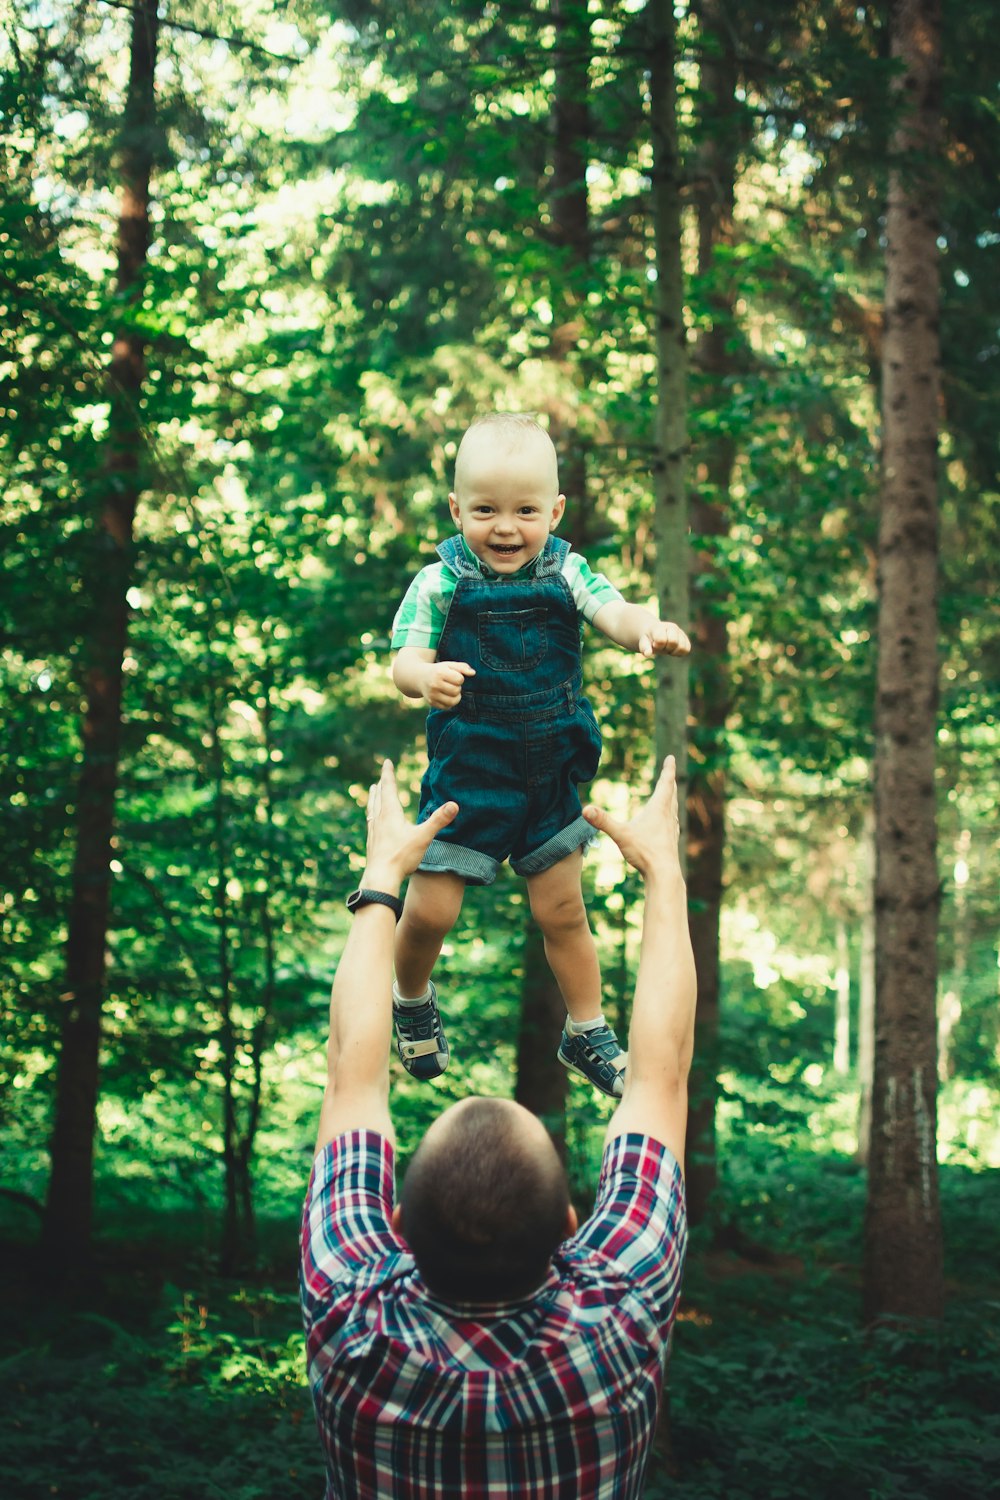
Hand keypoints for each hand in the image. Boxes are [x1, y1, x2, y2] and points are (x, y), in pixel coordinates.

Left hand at [362, 760, 457, 887]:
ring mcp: (373, 832)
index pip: (388, 788)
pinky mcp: (371, 844)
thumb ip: (438, 820)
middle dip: (381, 785)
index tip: (387, 762)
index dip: (388, 774)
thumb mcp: (423, 837)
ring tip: (372, 793)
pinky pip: (370, 823)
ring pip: (372, 809)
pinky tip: (372, 822)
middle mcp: (379, 820)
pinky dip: (372, 816)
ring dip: (373, 799)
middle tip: (380, 777)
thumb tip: (455, 805)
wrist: (381, 878)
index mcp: (390, 814)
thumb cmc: (402, 857)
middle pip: (378, 797)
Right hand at [422, 660, 475, 707]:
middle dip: (457, 687)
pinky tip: (446, 696)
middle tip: (451, 684)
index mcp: (439, 673)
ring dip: (455, 696)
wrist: (420, 677)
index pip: (459, 679)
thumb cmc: (439, 670)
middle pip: (456, 691)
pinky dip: (449, 702)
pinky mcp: (431, 703)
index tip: (454, 676)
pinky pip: (447, 707)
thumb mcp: (449, 665)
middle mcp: (434, 685)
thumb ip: (462, 667)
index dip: (459, 678)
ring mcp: (432, 695)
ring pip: (453, 701)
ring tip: (451, 691)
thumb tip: (473, 673)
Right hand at [582, 756, 681, 877]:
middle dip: (670, 781)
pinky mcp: (671, 841)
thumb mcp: (620, 834)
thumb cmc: (644, 852)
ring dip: (672, 797)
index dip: (668, 769)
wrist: (664, 874)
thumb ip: (603, 821)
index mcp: (658, 809)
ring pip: (674, 807)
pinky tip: (667, 822)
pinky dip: (670, 815)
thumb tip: (584, 809)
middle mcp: (668, 816)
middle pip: (672, 793)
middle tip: (671, 771)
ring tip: (670, 793)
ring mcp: (672, 829)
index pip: (666, 783)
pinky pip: (672, 822)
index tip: (671, 758)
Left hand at [638, 621, 690, 657]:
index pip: (662, 639)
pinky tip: (673, 649)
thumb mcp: (643, 642)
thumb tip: (647, 654)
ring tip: (667, 648)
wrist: (654, 633)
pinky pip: (687, 650)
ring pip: (682, 647)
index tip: (654, 644)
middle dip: (666, 648)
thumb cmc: (648, 639)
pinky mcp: (686, 638)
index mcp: (660, 627)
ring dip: (673, 651)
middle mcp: (672, 627)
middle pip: (674, 642)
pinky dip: (679, 653)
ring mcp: (680, 632)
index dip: (658, 646)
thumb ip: (644, 648)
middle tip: (661, 646)